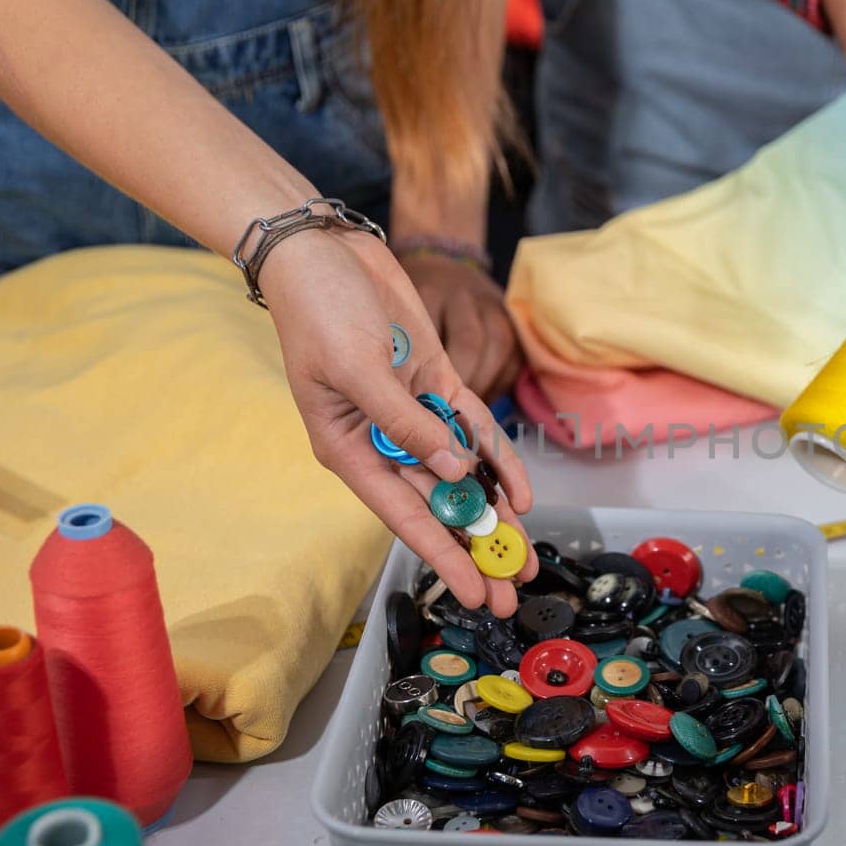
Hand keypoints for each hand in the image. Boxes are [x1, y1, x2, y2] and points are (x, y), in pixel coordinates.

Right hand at [259, 230, 536, 614]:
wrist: (324, 250)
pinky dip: (498, 460)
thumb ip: (407, 424)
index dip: (443, 558)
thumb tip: (455, 472)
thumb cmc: (320, 311)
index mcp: (349, 450)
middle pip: (439, 508)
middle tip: (512, 590)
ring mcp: (412, 414)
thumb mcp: (357, 369)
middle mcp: (382, 441)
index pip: (404, 518)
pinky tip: (519, 493)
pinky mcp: (434, 384)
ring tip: (525, 557)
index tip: (473, 595)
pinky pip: (474, 431)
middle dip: (477, 550)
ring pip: (463, 478)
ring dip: (494, 516)